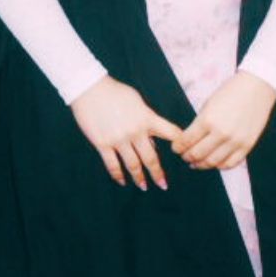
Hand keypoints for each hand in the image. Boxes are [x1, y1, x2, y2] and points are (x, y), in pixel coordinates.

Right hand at [70, 75, 182, 190]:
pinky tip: (122, 181)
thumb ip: (146, 118)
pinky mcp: (103, 144)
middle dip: (157, 173)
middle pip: (151, 157)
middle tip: (163, 184)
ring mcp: (119, 139)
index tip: (184, 153)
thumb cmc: (116, 92)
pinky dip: (118, 175)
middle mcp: (135, 131)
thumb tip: (151, 137)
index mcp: (147, 118)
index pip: (170, 133)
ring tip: (143, 186)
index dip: (179, 143)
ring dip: (139, 177)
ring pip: (132, 164)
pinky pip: (112, 165)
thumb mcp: (138, 102)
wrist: (90, 90)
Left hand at [171, 70, 275, 170]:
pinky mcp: (247, 146)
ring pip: (212, 162)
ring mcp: (235, 141)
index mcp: (208, 119)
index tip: (176, 148)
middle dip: (187, 156)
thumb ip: (199, 123)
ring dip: (201, 164)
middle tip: (184, 156)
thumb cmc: (231, 92)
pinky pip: (230, 163)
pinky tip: (214, 162)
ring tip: (197, 162)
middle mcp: (221, 133)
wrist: (257, 87)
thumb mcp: (209, 104)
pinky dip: (219, 165)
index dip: (177, 147)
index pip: (186, 141)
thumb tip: (188, 140)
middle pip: (197, 154)